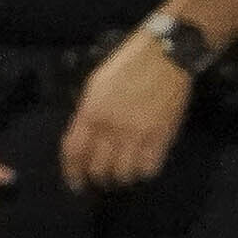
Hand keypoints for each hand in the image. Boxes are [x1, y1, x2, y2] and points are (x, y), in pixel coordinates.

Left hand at [61, 34, 192, 193]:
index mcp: (91, 112)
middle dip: (97, 177)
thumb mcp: (96, 85)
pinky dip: (143, 171)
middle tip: (102, 177)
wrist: (165, 54)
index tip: (76, 182)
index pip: (74, 153)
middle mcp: (110, 127)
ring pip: (123, 174)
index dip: (72, 173)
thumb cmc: (128, 64)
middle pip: (98, 169)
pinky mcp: (161, 137)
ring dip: (120, 177)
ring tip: (123, 172)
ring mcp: (136, 135)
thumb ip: (87, 113)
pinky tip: (142, 165)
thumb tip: (83, 139)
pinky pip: (148, 169)